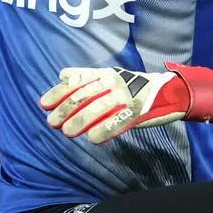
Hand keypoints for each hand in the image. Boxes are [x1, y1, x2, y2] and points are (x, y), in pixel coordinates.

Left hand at [39, 63, 212, 144]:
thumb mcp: (111, 75)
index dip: (59, 93)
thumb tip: (62, 75)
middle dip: (65, 110)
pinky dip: (104, 130)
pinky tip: (92, 139)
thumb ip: (86, 75)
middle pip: (83, 96)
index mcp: (105, 73)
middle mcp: (114, 82)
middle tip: (52, 123)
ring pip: (97, 108)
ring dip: (79, 121)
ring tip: (67, 132)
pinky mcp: (138, 111)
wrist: (168, 91)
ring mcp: (126, 96)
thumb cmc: (134, 85)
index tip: (44, 105)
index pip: (76, 81)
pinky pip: (118, 121)